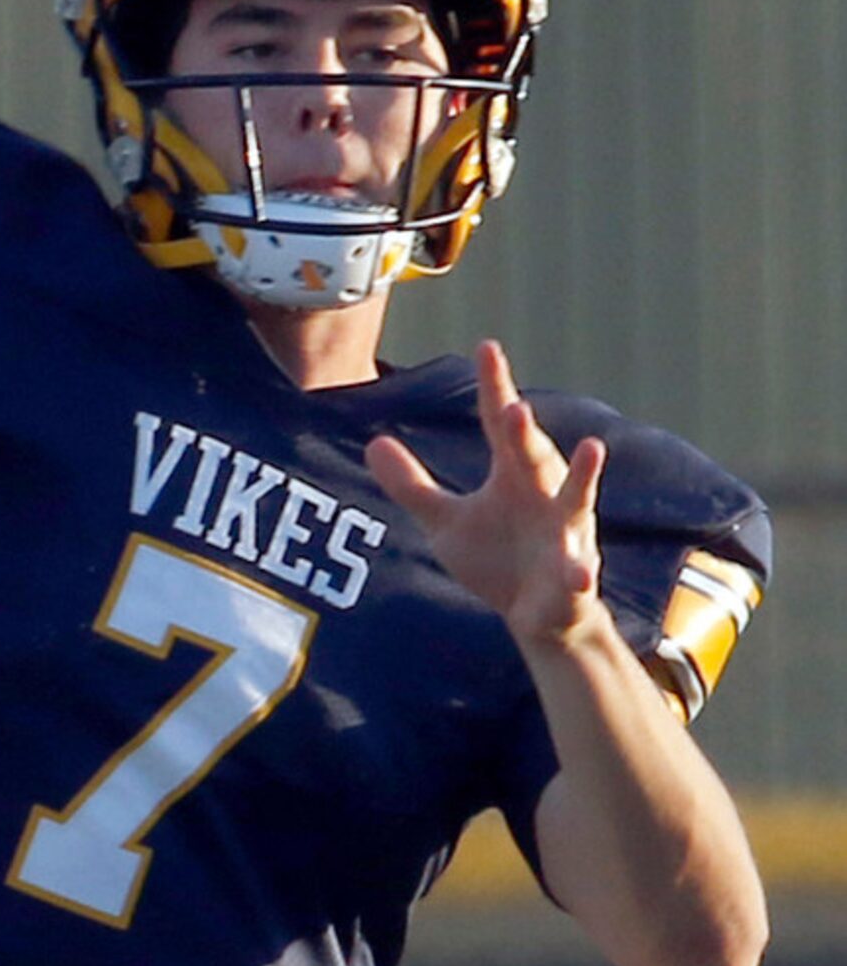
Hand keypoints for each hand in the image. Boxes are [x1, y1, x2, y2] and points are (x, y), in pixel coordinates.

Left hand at [364, 338, 607, 646]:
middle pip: (534, 455)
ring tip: (591, 448)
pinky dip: (581, 571)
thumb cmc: (496, 560)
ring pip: (575, 501)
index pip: (500, 425)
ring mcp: (565, 536)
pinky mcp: (574, 580)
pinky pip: (580, 574)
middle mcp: (544, 496)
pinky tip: (581, 570)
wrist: (540, 618)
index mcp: (513, 476)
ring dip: (582, 476)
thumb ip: (411, 485)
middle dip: (525, 432)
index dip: (494, 387)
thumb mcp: (445, 522)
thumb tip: (373, 442)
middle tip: (514, 404)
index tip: (487, 347)